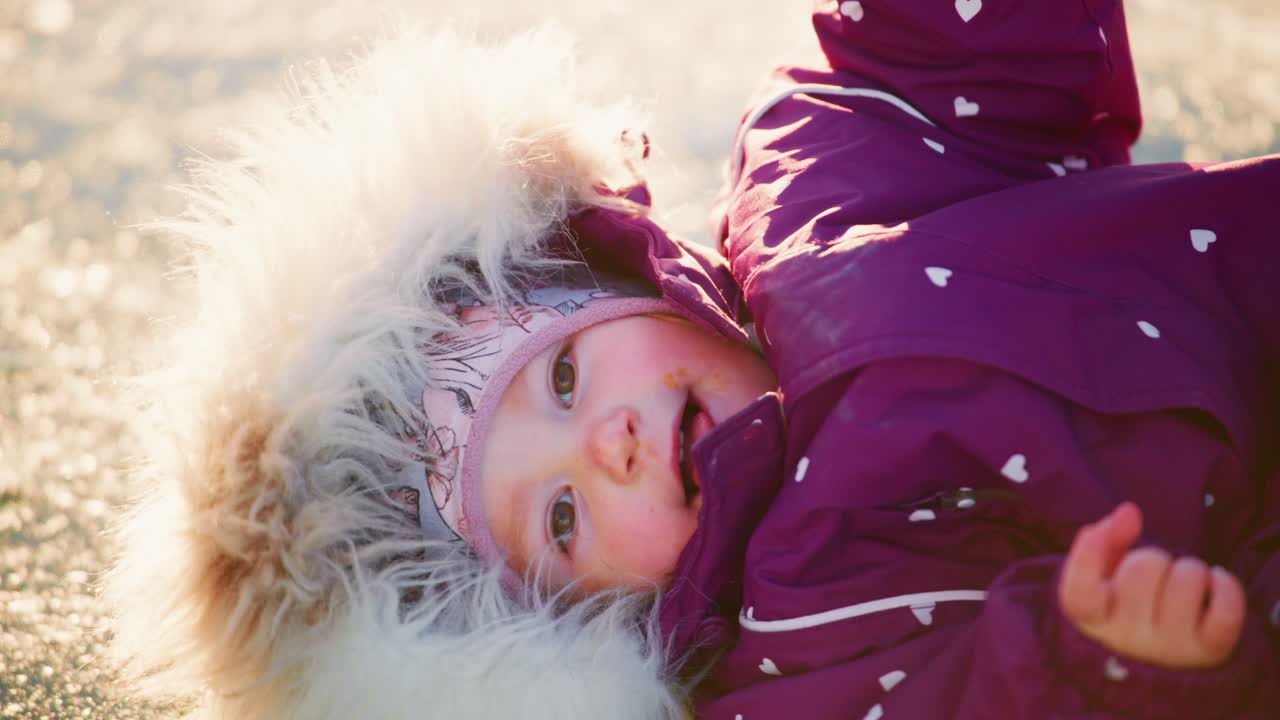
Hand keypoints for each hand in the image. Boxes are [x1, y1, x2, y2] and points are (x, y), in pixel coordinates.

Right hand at [1059, 502, 1244, 668]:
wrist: (1164, 655)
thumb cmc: (1130, 603)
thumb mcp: (1106, 573)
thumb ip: (1106, 538)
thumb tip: (1128, 512)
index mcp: (1094, 620)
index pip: (1079, 593)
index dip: (1088, 556)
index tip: (1098, 531)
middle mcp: (1127, 638)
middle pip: (1140, 569)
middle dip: (1152, 557)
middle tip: (1155, 574)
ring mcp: (1169, 647)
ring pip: (1186, 580)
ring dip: (1190, 569)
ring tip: (1183, 586)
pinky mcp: (1208, 650)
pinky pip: (1226, 609)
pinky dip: (1225, 586)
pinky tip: (1214, 584)